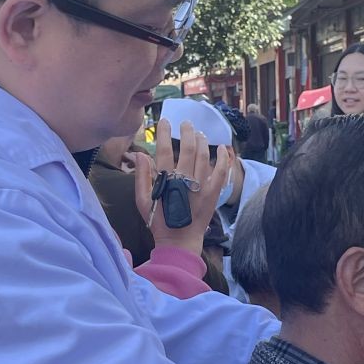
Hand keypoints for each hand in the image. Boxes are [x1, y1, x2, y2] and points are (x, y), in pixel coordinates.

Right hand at [133, 118, 229, 255]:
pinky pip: (222, 173)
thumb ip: (141, 177)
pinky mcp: (213, 194)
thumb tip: (139, 154)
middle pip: (188, 149)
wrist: (178, 241)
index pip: (164, 150)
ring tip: (200, 133)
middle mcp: (184, 180)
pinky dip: (223, 159)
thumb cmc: (159, 221)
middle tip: (186, 123)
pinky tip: (222, 148)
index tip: (165, 122)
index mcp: (165, 181)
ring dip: (202, 141)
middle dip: (187, 132)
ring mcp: (200, 187)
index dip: (165, 134)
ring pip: (203, 156)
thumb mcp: (143, 201)